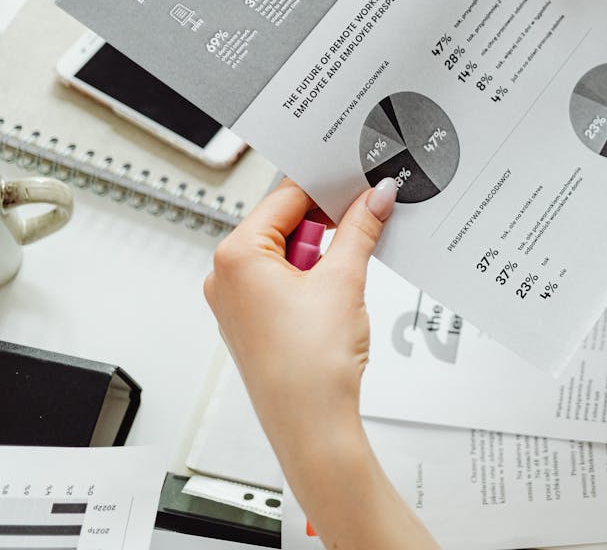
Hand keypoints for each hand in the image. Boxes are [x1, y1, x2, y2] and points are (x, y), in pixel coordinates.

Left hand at [204, 178, 396, 449]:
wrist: (310, 425)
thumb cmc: (310, 365)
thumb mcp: (344, 280)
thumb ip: (361, 229)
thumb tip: (374, 198)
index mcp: (236, 256)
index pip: (286, 197)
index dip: (327, 189)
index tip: (360, 185)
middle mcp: (226, 276)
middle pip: (284, 224)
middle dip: (327, 224)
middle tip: (365, 224)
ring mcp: (238, 302)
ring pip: (286, 255)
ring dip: (322, 255)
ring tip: (348, 274)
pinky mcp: (253, 324)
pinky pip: (282, 283)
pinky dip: (312, 280)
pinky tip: (336, 295)